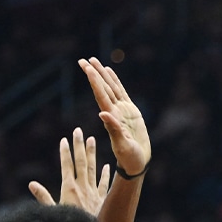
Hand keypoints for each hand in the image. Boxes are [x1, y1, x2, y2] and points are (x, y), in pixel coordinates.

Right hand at [29, 127, 110, 215]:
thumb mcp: (54, 212)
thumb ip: (43, 197)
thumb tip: (31, 184)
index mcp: (69, 189)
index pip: (67, 166)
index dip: (65, 152)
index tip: (64, 140)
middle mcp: (82, 187)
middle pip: (80, 162)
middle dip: (79, 146)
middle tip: (78, 131)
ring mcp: (93, 192)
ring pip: (93, 169)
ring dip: (92, 154)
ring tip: (92, 139)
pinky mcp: (102, 200)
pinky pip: (104, 185)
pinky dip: (105, 175)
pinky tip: (107, 166)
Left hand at [78, 57, 149, 174]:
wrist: (137, 162)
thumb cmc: (129, 157)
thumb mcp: (122, 145)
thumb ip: (113, 129)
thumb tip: (102, 113)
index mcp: (112, 117)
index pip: (101, 95)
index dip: (94, 81)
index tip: (87, 68)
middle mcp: (115, 111)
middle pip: (103, 89)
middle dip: (94, 74)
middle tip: (84, 60)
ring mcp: (122, 110)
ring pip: (111, 88)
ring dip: (102, 75)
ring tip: (94, 61)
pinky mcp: (131, 112)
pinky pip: (121, 93)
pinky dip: (115, 82)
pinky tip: (109, 72)